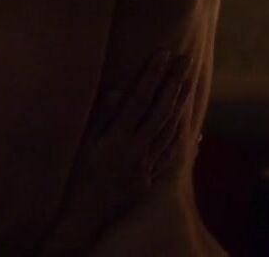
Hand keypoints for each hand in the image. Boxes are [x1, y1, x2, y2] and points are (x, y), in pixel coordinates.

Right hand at [65, 52, 194, 222]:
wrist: (85, 214)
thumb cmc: (78, 174)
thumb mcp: (83, 144)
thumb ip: (100, 117)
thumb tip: (116, 90)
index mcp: (118, 137)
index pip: (140, 99)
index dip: (152, 75)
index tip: (163, 53)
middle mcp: (137, 149)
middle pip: (162, 110)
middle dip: (174, 83)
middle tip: (186, 60)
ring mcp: (146, 163)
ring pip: (170, 129)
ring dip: (181, 104)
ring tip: (189, 82)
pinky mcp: (150, 176)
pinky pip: (170, 152)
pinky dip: (181, 135)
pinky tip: (190, 124)